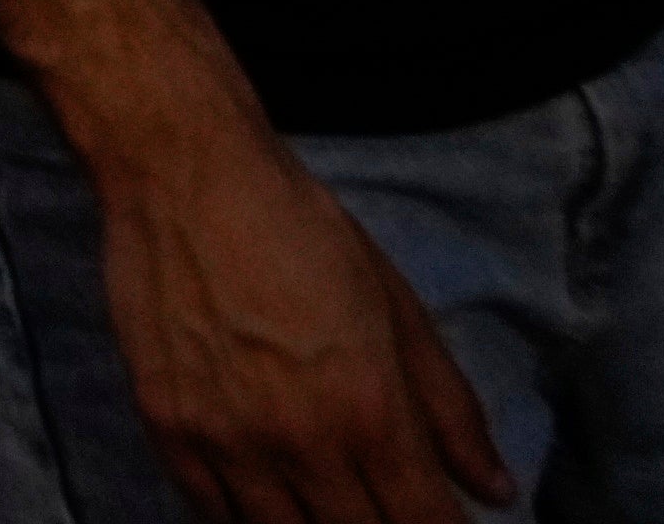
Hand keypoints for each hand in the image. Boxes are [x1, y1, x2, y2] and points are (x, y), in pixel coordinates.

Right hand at [95, 122, 512, 522]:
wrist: (186, 174)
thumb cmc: (299, 226)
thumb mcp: (396, 306)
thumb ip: (449, 407)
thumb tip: (496, 489)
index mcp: (370, 406)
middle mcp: (300, 439)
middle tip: (386, 507)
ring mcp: (226, 439)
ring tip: (329, 506)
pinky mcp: (167, 426)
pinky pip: (211, 512)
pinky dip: (246, 518)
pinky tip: (267, 499)